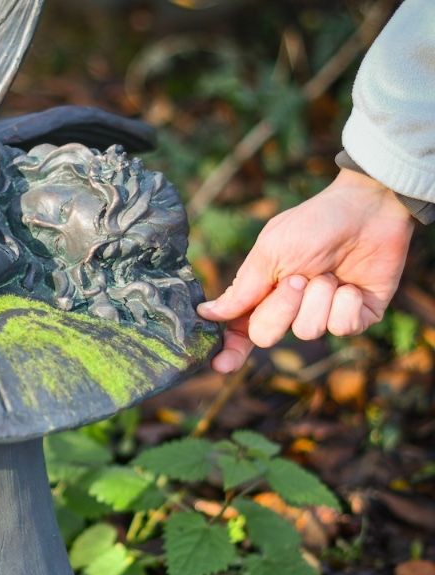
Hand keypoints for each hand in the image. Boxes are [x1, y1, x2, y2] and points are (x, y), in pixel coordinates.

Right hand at [197, 169, 414, 372]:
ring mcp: (324, 314)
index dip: (230, 350)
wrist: (367, 209)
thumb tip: (206, 313)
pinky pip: (341, 328)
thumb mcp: (270, 252)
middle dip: (281, 306)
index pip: (241, 330)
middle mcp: (292, 308)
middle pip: (267, 335)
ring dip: (318, 298)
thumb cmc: (314, 224)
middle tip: (298, 278)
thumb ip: (242, 289)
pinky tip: (351, 285)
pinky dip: (344, 303)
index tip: (221, 364)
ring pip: (307, 331)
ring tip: (329, 273)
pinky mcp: (357, 317)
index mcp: (265, 292)